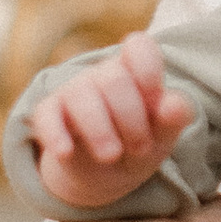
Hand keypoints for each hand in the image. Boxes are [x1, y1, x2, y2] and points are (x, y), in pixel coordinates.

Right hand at [26, 31, 192, 210]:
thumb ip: (173, 118)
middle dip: (130, 118)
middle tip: (140, 148)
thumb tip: (174, 105)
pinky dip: (55, 134)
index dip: (148, 69)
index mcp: (135, 71)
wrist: (104, 175)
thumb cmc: (138, 142)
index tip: (155, 102)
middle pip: (114, 79)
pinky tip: (66, 153)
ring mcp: (73, 91)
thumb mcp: (162, 135)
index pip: (138, 46)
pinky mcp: (48, 114)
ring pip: (80, 94)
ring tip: (112, 156)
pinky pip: (46, 115)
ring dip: (98, 129)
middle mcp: (102, 75)